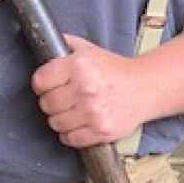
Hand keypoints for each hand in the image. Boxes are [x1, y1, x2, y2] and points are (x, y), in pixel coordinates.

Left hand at [32, 35, 146, 147]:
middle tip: (63, 98)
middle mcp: (85, 89)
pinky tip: (78, 123)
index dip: (41, 84)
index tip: (48, 85)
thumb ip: (63, 45)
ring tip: (72, 110)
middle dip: (51, 101)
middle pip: (46, 104)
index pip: (39, 81)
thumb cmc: (113, 70)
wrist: (144, 88)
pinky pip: (70, 139)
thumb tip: (42, 43)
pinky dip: (70, 134)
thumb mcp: (87, 49)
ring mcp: (93, 113)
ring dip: (60, 119)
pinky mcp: (100, 132)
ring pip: (55, 123)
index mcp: (78, 66)